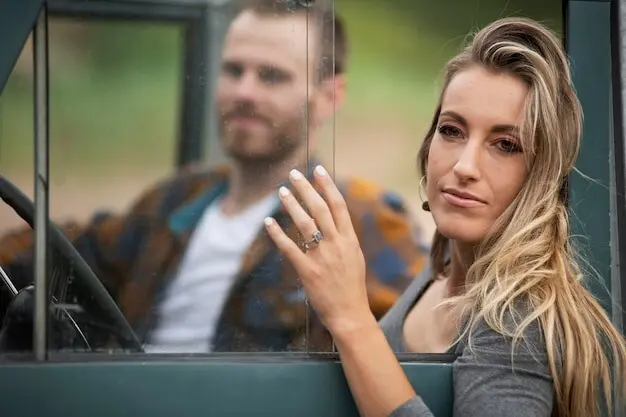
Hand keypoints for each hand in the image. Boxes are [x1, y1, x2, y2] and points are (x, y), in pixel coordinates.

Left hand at [264, 165, 375, 334]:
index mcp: (350, 240)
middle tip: (294, 173)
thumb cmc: (352, 287)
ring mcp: (322, 257)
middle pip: (320, 209)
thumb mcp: (354, 257)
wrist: (350, 314)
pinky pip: (290, 248)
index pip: (338, 205)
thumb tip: (334, 220)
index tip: (318, 170)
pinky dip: (277, 234)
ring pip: (305, 224)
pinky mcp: (308, 271)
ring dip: (292, 205)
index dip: (327, 185)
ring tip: (282, 191)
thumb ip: (344, 238)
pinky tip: (268, 222)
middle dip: (306, 188)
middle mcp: (336, 244)